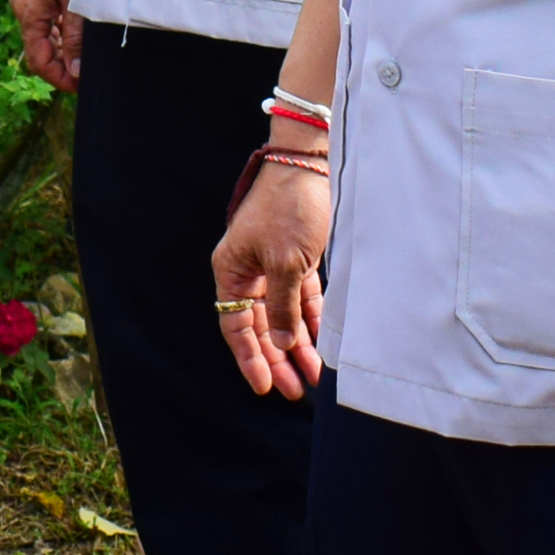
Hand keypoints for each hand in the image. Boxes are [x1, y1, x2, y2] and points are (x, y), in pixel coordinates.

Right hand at [10, 0, 85, 91]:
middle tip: (88, 71)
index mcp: (28, 13)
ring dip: (64, 43)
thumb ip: (75, 36)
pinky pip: (48, 13)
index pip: (38, 60)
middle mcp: (23, 5)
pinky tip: (81, 21)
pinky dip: (62, 24)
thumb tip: (76, 69)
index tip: (81, 86)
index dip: (58, 78)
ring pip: (45, 30)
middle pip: (40, 47)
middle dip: (62, 62)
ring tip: (88, 48)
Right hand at [210, 154, 330, 401]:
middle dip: (277, 358)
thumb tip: (284, 343)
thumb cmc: (288, 207)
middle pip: (261, 326)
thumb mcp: (286, 262)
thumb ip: (284, 305)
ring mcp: (273, 267)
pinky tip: (322, 344)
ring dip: (298, 345)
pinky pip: (302, 300)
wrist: (309, 164)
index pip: (236, 325)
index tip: (264, 386)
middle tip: (293, 390)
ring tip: (313, 375)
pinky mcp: (298, 261)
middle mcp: (249, 272)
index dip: (249, 357)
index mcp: (232, 271)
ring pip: (284, 316)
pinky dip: (311, 321)